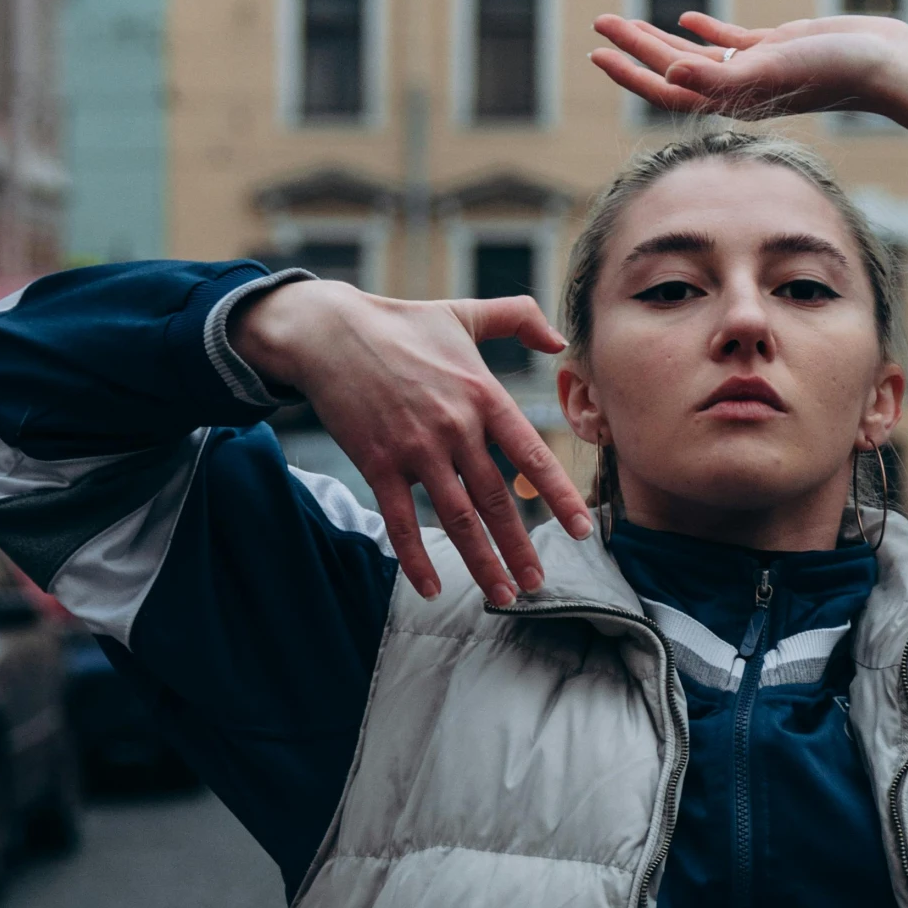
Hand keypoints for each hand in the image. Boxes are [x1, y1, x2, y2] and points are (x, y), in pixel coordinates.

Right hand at [233, 279, 591, 604]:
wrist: (328, 331)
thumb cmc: (401, 324)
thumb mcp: (464, 313)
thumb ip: (518, 318)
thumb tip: (559, 341)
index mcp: (482, 395)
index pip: (531, 454)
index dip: (558, 496)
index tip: (579, 531)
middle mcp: (454, 426)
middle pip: (495, 499)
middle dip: (519, 547)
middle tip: (538, 584)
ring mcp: (414, 448)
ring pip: (456, 517)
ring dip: (481, 562)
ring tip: (502, 595)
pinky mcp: (377, 463)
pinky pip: (400, 521)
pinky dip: (416, 558)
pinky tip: (433, 587)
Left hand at [588, 11, 907, 160]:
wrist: (888, 68)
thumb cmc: (836, 72)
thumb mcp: (773, 69)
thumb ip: (721, 75)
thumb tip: (670, 77)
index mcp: (732, 98)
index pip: (667, 88)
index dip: (630, 70)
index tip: (596, 50)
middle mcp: (739, 88)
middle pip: (673, 70)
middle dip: (634, 48)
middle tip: (599, 22)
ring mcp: (757, 68)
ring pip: (697, 55)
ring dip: (660, 40)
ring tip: (626, 22)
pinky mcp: (778, 48)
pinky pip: (731, 42)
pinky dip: (705, 31)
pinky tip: (687, 19)